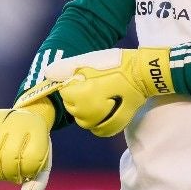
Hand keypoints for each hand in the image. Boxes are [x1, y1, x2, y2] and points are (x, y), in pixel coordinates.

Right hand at [0, 97, 54, 185]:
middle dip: (8, 173)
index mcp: (39, 130)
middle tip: (10, 177)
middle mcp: (21, 121)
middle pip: (10, 156)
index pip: (31, 159)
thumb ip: (37, 183)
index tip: (25, 174)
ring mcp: (4, 118)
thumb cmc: (34, 147)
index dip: (25, 173)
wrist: (26, 118)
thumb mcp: (42, 162)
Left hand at [43, 48, 173, 136]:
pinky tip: (97, 114)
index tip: (79, 77)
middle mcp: (91, 111)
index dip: (70, 84)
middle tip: (86, 85)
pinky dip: (95, 124)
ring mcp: (104, 119)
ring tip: (92, 98)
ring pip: (83, 121)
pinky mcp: (116, 123)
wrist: (143, 73)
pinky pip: (98, 129)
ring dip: (82, 111)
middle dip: (74, 97)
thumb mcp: (89, 60)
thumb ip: (66, 67)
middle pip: (72, 107)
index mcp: (83, 95)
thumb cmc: (116, 64)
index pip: (65, 93)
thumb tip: (47, 73)